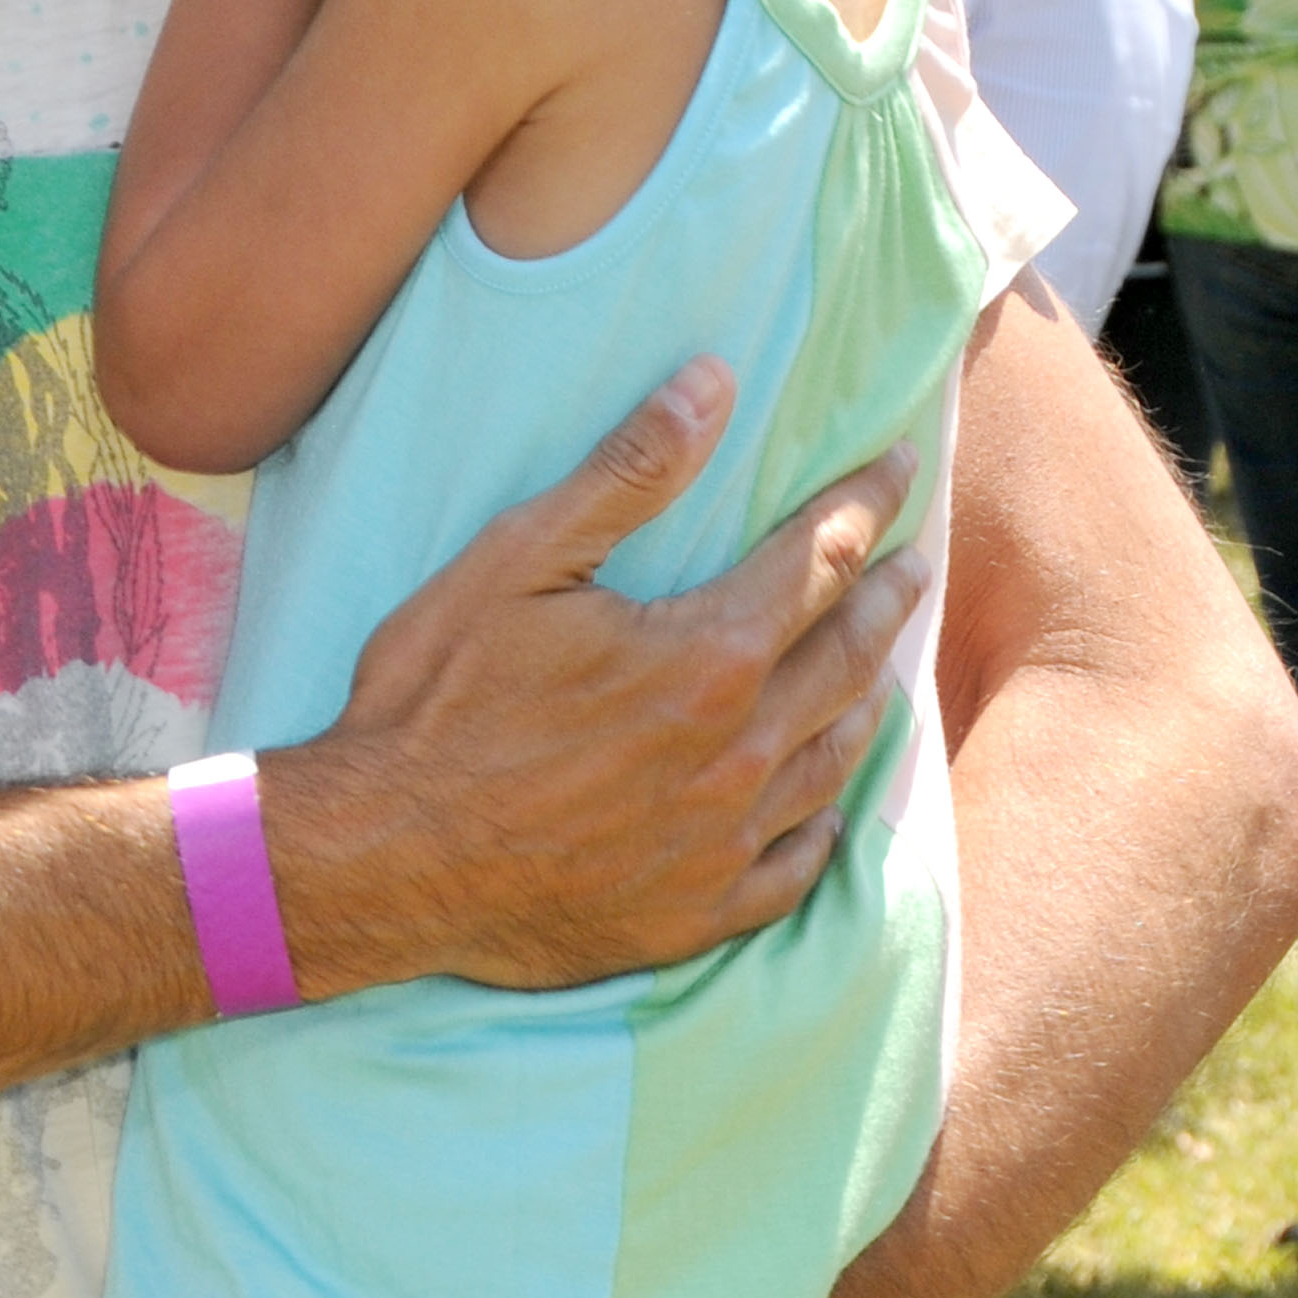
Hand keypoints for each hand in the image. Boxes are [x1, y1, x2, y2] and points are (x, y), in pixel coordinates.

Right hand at [266, 361, 924, 996]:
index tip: (897, 466)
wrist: (382, 860)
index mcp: (705, 656)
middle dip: (887, 597)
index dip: (864, 503)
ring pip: (833, 759)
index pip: (819, 560)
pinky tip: (826, 808)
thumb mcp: (516, 561)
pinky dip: (823, 826)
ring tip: (880, 665)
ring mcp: (724, 842)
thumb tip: (714, 384)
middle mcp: (738, 751)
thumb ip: (627, 475)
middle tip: (915, 561)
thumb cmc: (436, 699)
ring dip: (866, 699)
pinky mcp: (697, 913)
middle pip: (847, 657)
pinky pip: (796, 867)